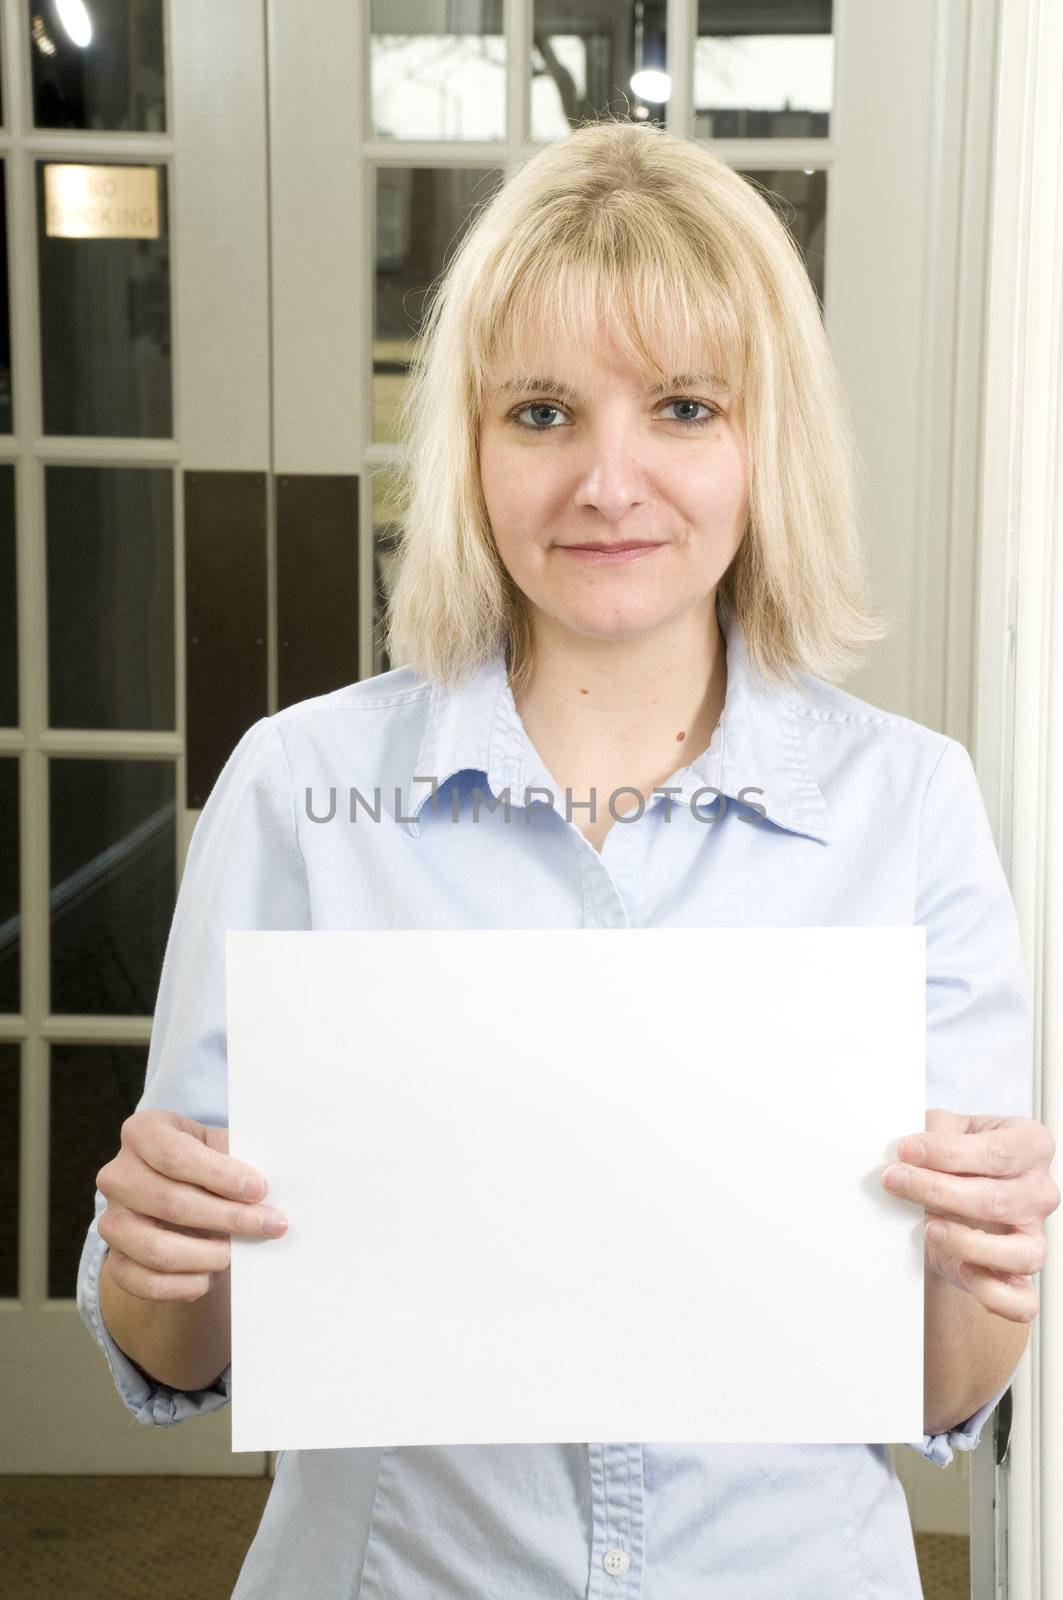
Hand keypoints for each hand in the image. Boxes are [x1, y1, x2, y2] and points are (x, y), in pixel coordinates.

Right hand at [96, 1108, 288, 1302]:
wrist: (186, 1199)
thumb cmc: (210, 1167)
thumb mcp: (223, 1148)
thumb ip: (241, 1157)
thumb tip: (275, 1183)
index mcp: (143, 1132)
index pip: (175, 1155)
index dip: (219, 1175)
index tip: (260, 1189)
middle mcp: (118, 1175)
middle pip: (170, 1202)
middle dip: (228, 1218)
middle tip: (271, 1225)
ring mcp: (111, 1220)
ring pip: (156, 1248)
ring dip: (207, 1256)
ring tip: (238, 1253)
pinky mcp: (114, 1259)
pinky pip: (143, 1282)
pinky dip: (182, 1285)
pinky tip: (208, 1276)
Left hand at [880, 1107, 1058, 1321]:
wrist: (953, 1199)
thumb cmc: (955, 1160)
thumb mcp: (947, 1130)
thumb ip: (935, 1132)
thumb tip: (910, 1148)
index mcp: (1030, 1146)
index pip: (997, 1152)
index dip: (947, 1152)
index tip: (906, 1150)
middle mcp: (1040, 1192)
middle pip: (998, 1199)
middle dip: (937, 1190)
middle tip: (895, 1180)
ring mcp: (1036, 1237)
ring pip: (1019, 1254)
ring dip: (966, 1243)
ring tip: (928, 1227)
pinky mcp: (1022, 1278)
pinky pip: (1022, 1302)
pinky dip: (991, 1293)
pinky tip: (961, 1269)